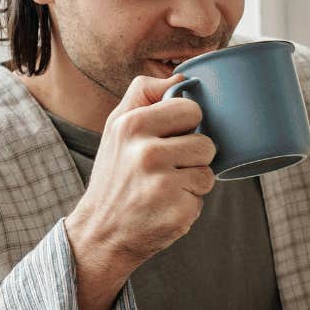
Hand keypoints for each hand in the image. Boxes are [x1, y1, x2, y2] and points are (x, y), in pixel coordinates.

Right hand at [66, 75, 216, 309]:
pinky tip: (165, 206)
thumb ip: (144, 95)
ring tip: (165, 187)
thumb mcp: (116, 127)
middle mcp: (146, 152)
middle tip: (166, 167)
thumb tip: (182, 77)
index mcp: (131, 125)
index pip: (191, 109)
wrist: (100, 232)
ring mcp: (162, 183)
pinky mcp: (177, 210)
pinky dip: (189, 203)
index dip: (187, 124)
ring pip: (208, 171)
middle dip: (193, 155)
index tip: (170, 137)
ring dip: (193, 180)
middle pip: (206, 142)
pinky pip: (203, 197)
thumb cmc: (115, 175)